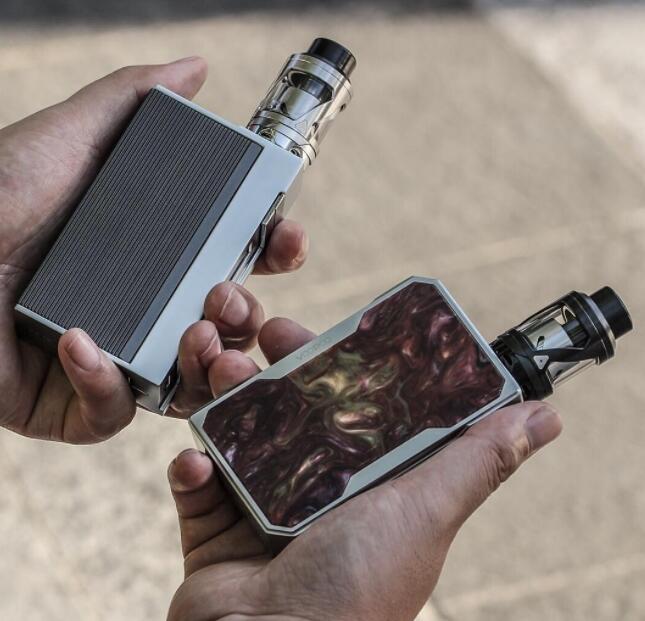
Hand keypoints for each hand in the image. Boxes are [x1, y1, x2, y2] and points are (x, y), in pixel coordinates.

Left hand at [0, 59, 307, 442]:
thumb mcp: (68, 139)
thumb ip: (133, 101)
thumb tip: (194, 68)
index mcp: (150, 262)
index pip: (229, 267)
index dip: (266, 257)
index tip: (286, 241)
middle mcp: (138, 315)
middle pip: (222, 333)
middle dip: (245, 321)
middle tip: (229, 300)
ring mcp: (107, 363)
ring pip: (187, 388)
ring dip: (206, 367)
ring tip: (196, 336)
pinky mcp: (66, 406)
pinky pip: (112, 415)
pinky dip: (105, 386)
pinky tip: (76, 341)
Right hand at [166, 317, 561, 620]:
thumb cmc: (355, 597)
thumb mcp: (424, 512)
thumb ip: (475, 461)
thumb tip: (542, 417)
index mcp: (360, 481)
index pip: (345, 405)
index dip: (328, 363)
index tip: (306, 333)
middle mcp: (312, 492)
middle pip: (285, 413)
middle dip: (261, 373)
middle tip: (245, 343)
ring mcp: (260, 511)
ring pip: (234, 437)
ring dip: (219, 402)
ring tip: (214, 376)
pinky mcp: (216, 532)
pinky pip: (196, 488)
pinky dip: (190, 473)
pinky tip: (195, 464)